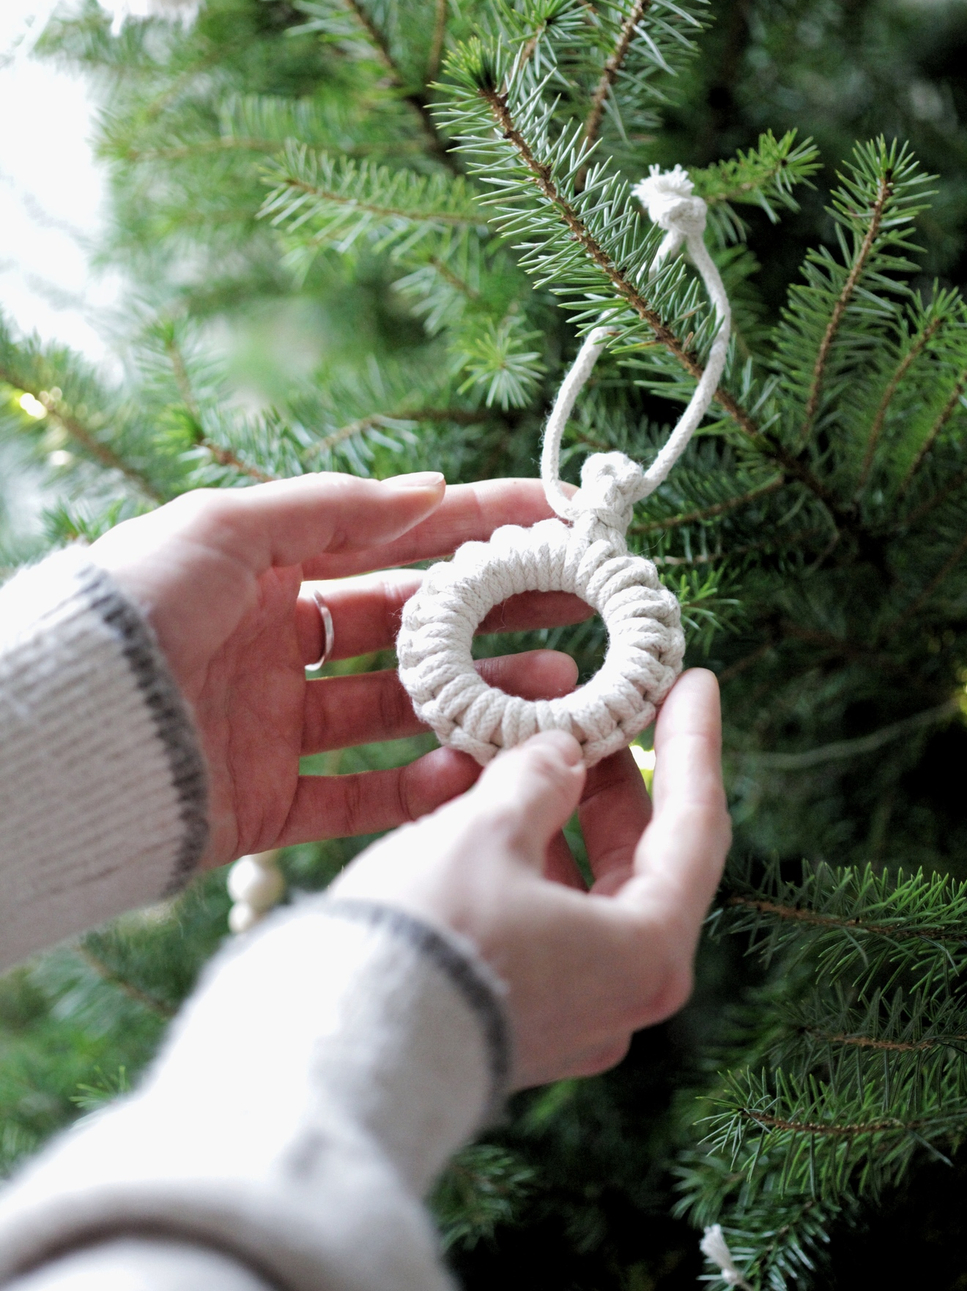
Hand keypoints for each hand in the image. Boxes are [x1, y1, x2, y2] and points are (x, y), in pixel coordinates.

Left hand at [88, 473, 591, 867]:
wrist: (60, 731)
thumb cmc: (136, 608)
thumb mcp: (229, 528)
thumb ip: (334, 509)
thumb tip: (432, 491)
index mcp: (265, 573)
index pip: (391, 543)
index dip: (471, 529)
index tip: (552, 522)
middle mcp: (276, 647)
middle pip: (408, 629)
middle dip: (493, 618)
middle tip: (577, 613)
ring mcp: (274, 727)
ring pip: (398, 715)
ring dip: (476, 702)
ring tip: (555, 694)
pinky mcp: (265, 804)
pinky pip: (357, 798)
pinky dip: (417, 789)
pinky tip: (477, 772)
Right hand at [331, 668, 729, 1086]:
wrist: (338, 1051)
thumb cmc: (430, 935)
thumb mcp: (488, 830)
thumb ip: (538, 779)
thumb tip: (559, 756)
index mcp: (646, 951)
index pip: (694, 826)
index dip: (691, 743)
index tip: (695, 682)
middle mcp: (623, 995)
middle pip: (646, 863)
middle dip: (619, 782)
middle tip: (601, 714)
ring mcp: (573, 1018)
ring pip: (589, 893)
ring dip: (564, 820)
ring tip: (529, 755)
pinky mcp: (521, 1025)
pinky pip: (548, 924)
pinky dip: (532, 864)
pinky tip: (491, 816)